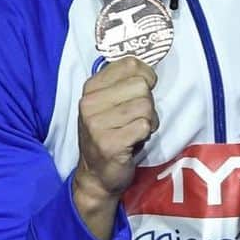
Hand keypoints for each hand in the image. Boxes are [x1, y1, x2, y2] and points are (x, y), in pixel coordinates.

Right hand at [73, 56, 158, 239]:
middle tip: (137, 118)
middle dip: (148, 103)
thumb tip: (150, 69)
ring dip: (149, 121)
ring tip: (135, 131)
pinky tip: (134, 141)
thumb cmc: (109, 134)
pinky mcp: (109, 144)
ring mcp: (96, 124)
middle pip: (142, 86)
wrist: (96, 175)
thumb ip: (124, 82)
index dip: (146, 76)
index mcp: (91, 87)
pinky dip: (146, 135)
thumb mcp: (109, 103)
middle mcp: (89, 103)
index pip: (130, 64)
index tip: (143, 90)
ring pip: (146, 107)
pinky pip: (144, 127)